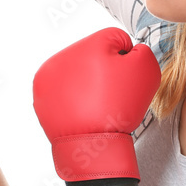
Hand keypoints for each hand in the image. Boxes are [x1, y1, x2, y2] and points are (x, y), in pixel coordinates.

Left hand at [32, 28, 160, 185]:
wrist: (92, 145)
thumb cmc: (120, 108)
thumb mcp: (145, 71)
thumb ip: (141, 50)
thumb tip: (125, 49)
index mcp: (88, 43)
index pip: (116, 40)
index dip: (126, 61)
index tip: (123, 81)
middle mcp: (62, 54)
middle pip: (93, 54)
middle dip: (104, 69)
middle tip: (109, 94)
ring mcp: (48, 75)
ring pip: (77, 70)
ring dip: (87, 81)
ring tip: (95, 103)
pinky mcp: (40, 94)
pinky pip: (63, 88)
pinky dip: (72, 96)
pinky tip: (81, 108)